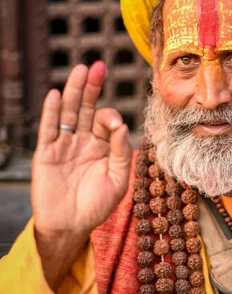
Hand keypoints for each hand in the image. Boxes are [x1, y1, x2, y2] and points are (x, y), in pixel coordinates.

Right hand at [32, 62, 131, 288]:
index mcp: (102, 146)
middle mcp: (83, 141)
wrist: (70, 227)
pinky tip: (56, 95)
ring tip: (81, 71)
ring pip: (69, 113)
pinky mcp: (46, 153)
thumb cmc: (97, 205)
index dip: (110, 117)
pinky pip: (49, 129)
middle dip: (92, 88)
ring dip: (74, 92)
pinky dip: (52, 112)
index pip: (106, 122)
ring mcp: (64, 145)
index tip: (114, 125)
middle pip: (87, 108)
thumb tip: (122, 125)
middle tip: (98, 66)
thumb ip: (121, 152)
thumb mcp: (118, 180)